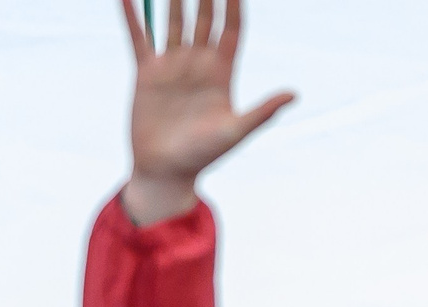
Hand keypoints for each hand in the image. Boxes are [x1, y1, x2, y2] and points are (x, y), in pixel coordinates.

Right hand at [119, 0, 295, 225]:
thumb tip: (294, 94)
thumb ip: (263, 111)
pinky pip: (139, 36)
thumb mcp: (236, 131)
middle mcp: (198, 64)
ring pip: (173, 22)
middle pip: (204, 19)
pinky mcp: (146, 71)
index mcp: (222, 74)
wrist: (166, 170)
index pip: (231, 31)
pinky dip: (133, 15)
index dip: (234, 7)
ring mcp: (172, 65)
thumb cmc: (204, 155)